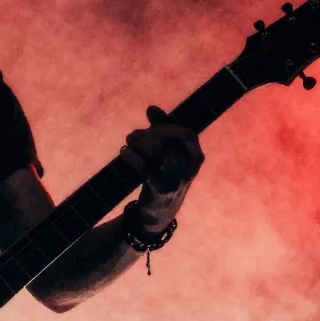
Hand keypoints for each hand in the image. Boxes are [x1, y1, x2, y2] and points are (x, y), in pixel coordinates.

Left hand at [119, 106, 203, 228]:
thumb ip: (162, 129)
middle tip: (133, 135)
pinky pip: (146, 169)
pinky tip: (124, 151)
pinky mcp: (159, 190)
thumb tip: (151, 109)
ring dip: (141, 143)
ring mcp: (175, 180)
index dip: (168, 126)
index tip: (152, 125)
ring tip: (129, 140)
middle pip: (171, 144)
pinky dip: (133, 157)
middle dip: (150, 134)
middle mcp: (189, 169)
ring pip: (160, 155)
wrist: (160, 211)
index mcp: (195, 157)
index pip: (188, 135)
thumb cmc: (165, 174)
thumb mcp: (168, 152)